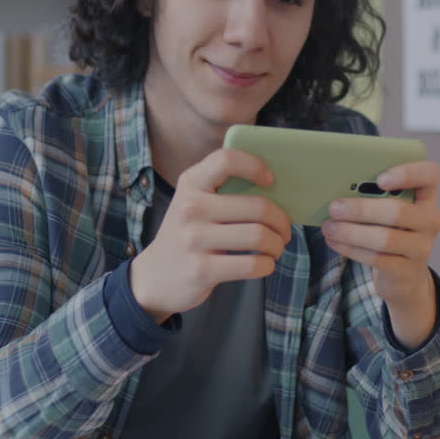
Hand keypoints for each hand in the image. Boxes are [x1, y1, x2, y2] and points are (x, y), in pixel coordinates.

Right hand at [128, 149, 291, 323]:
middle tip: (284, 231)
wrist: (155, 277)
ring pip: (259, 237)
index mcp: (191, 183)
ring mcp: (194, 239)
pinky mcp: (201, 269)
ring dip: (277, 245)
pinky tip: (264, 264)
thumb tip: (277, 189)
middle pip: (258, 207)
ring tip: (275, 248)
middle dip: (281, 222)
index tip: (270, 181)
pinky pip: (252, 265)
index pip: (227, 160)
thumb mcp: (194, 203)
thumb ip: (223, 190)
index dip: (256, 166)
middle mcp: (190, 208)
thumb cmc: (188, 235)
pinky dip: (267, 265)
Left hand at [320, 160, 439, 348]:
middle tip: (335, 207)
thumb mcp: (387, 210)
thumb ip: (372, 195)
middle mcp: (430, 220)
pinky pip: (377, 258)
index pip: (429, 174)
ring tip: (329, 227)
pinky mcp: (408, 270)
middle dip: (362, 209)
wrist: (404, 274)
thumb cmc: (390, 230)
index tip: (380, 180)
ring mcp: (422, 247)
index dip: (408, 174)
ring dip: (351, 232)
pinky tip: (335, 242)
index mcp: (426, 196)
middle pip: (398, 211)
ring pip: (385, 239)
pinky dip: (352, 249)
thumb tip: (338, 190)